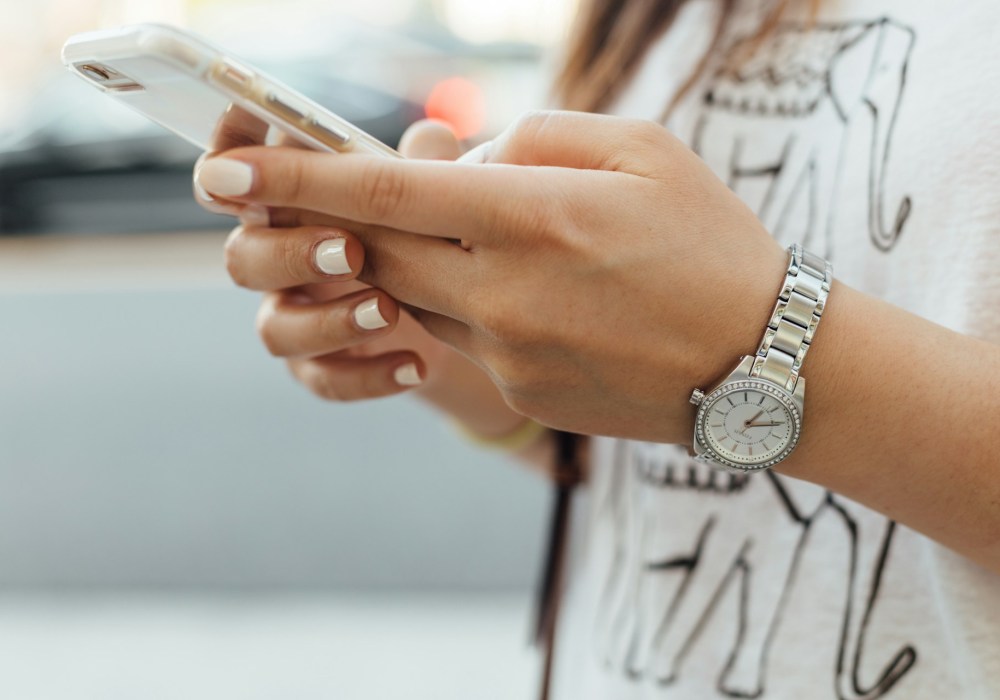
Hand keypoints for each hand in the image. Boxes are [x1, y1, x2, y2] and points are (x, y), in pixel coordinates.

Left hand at [194, 111, 788, 442]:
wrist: (764, 364)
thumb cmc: (712, 242)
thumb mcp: (642, 150)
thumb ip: (535, 137)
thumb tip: (458, 156)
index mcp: (534, 216)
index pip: (385, 192)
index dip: (297, 178)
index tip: (224, 173)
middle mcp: (505, 291)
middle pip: (379, 249)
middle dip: (346, 220)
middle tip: (342, 196)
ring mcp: (508, 352)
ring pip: (415, 295)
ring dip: (421, 260)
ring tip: (493, 239)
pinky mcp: (519, 390)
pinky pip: (463, 337)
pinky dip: (472, 302)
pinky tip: (539, 295)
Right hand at [195, 118, 469, 400]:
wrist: (457, 314)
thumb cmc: (427, 230)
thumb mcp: (433, 194)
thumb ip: (425, 165)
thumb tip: (432, 137)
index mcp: (290, 201)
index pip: (236, 175)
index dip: (228, 158)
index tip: (243, 154)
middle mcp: (278, 257)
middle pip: (243, 257)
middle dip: (291, 253)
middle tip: (351, 250)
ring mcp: (295, 315)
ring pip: (275, 328)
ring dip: (328, 321)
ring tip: (390, 311)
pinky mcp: (320, 366)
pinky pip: (323, 379)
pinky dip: (368, 375)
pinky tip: (416, 365)